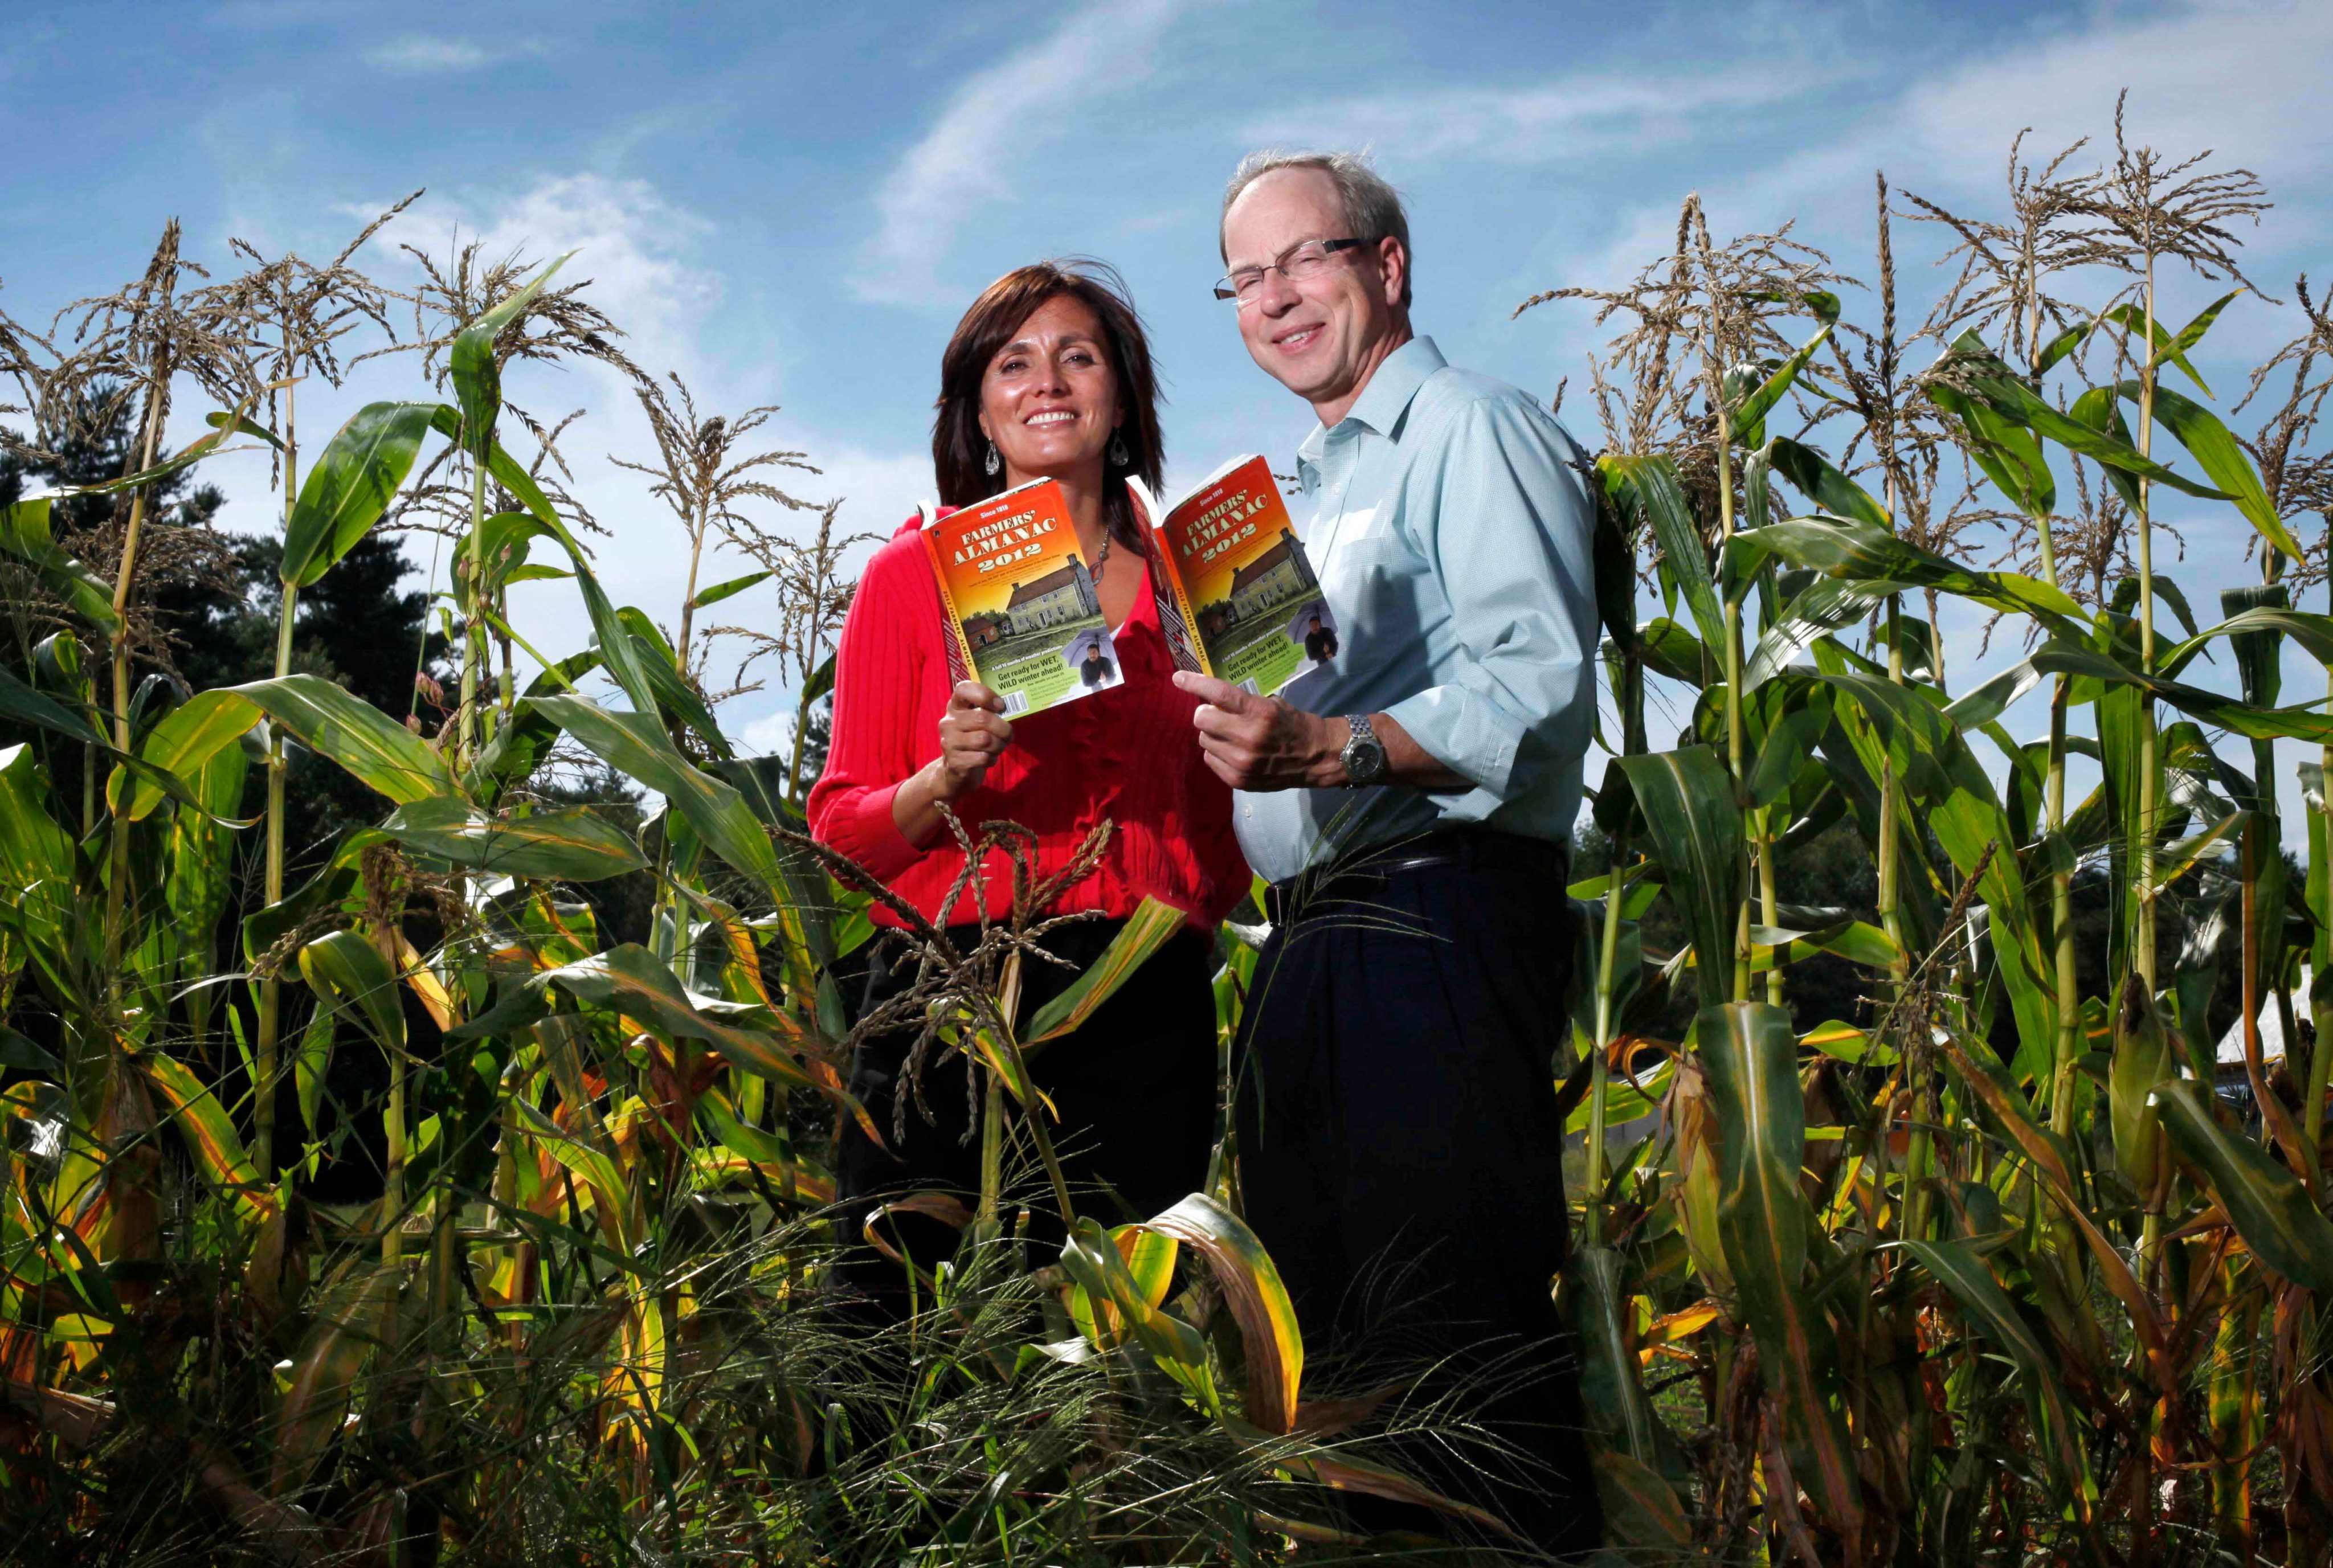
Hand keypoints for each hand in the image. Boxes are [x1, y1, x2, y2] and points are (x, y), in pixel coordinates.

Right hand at [935, 681, 1011, 797]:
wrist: (956, 771)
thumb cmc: (973, 740)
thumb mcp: (978, 722)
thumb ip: (990, 712)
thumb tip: (1013, 708)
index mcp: (955, 706)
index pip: (964, 689)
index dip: (985, 695)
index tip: (1000, 706)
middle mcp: (948, 722)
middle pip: (982, 718)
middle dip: (1003, 728)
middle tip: (1009, 735)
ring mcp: (949, 743)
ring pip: (985, 740)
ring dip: (999, 745)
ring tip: (998, 747)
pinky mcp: (954, 762)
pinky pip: (983, 758)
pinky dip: (992, 759)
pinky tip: (989, 759)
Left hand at [1173, 670, 1343, 791]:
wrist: (1313, 757)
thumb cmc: (1291, 724)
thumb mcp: (1270, 704)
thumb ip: (1240, 703)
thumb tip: (1207, 698)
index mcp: (1259, 713)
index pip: (1219, 694)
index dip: (1194, 683)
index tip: (1178, 678)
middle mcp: (1248, 738)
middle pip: (1201, 719)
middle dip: (1206, 714)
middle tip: (1217, 714)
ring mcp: (1242, 762)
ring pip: (1204, 740)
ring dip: (1213, 734)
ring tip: (1231, 735)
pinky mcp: (1238, 779)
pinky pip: (1209, 759)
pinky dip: (1217, 752)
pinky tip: (1232, 750)